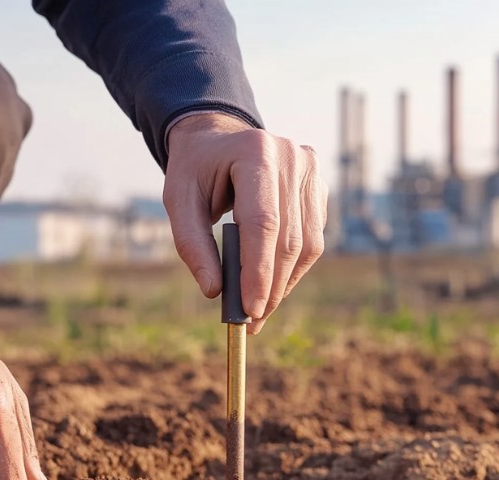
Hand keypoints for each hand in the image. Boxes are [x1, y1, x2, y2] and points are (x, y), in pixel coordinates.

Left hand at [164, 113, 327, 333]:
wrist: (219, 138)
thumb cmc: (196, 169)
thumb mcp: (178, 200)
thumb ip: (192, 243)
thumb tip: (214, 291)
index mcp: (255, 152)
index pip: (263, 223)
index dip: (259, 271)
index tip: (251, 310)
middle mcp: (292, 157)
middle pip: (289, 239)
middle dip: (272, 287)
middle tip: (251, 321)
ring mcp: (311, 171)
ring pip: (308, 245)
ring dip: (285, 283)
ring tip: (260, 309)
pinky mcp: (319, 187)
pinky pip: (313, 239)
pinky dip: (292, 268)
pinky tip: (272, 282)